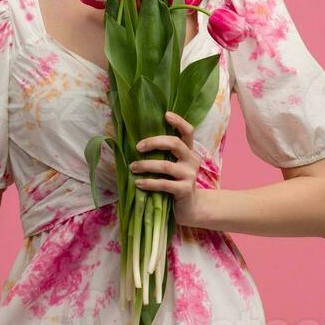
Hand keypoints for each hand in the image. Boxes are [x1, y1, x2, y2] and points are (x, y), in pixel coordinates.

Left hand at [131, 110, 209, 227]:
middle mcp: (191, 161)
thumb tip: (137, 144)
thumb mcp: (173, 167)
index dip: (178, 122)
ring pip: (166, 165)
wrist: (190, 209)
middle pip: (175, 144)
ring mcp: (189, 175)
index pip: (188, 132)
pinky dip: (149, 183)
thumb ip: (164, 155)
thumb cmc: (176, 184)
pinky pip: (164, 184)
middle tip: (138, 147)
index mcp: (188, 152)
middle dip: (154, 142)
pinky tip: (138, 183)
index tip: (165, 114)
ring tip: (133, 167)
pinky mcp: (184, 190)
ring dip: (146, 165)